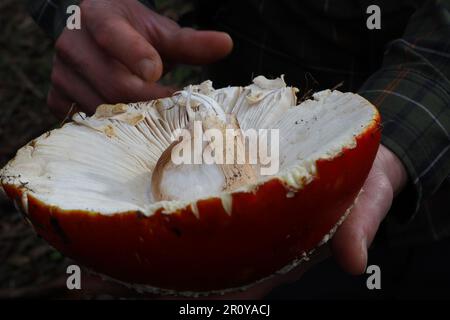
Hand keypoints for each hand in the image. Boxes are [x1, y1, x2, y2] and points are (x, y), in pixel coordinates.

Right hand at [48, 0, 232, 117]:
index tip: (158, 73)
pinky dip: (112, 127)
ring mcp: (61, 75)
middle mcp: (71, 45)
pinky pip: (86, 122)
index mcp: (96, 17)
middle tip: (176, 109)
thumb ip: (190, 42)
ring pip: (101, 107)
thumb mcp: (159, 31)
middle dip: (147, 100)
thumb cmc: (133, 32)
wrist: (95, 34)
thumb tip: (227, 44)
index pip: (112, 35)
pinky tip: (132, 126)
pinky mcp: (57, 99)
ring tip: (158, 118)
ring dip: (133, 118)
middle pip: (112, 83)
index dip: (135, 55)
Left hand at [66, 145, 407, 298]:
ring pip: (184, 242)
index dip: (193, 295)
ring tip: (88, 254)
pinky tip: (123, 207)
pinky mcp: (230, 193)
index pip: (234, 286)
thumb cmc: (362, 181)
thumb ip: (359, 226)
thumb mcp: (367, 200)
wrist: (359, 151)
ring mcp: (238, 220)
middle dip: (147, 279)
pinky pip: (189, 206)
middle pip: (195, 269)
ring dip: (140, 248)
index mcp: (281, 254)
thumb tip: (353, 262)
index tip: (148, 296)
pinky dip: (157, 212)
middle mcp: (252, 242)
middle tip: (94, 282)